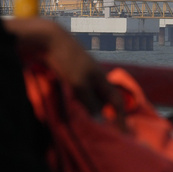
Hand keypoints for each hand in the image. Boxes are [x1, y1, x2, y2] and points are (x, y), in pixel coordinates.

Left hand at [5, 17, 125, 127]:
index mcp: (101, 78)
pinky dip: (78, 103)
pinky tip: (71, 108)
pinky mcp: (70, 73)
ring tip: (85, 122)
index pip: (116, 101)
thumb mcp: (79, 84)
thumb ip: (89, 101)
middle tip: (102, 129)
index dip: (121, 117)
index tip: (122, 132)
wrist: (50, 39)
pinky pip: (78, 93)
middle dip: (105, 114)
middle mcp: (95, 77)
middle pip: (104, 100)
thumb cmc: (67, 60)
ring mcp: (82, 74)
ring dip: (89, 109)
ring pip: (90, 97)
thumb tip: (98, 117)